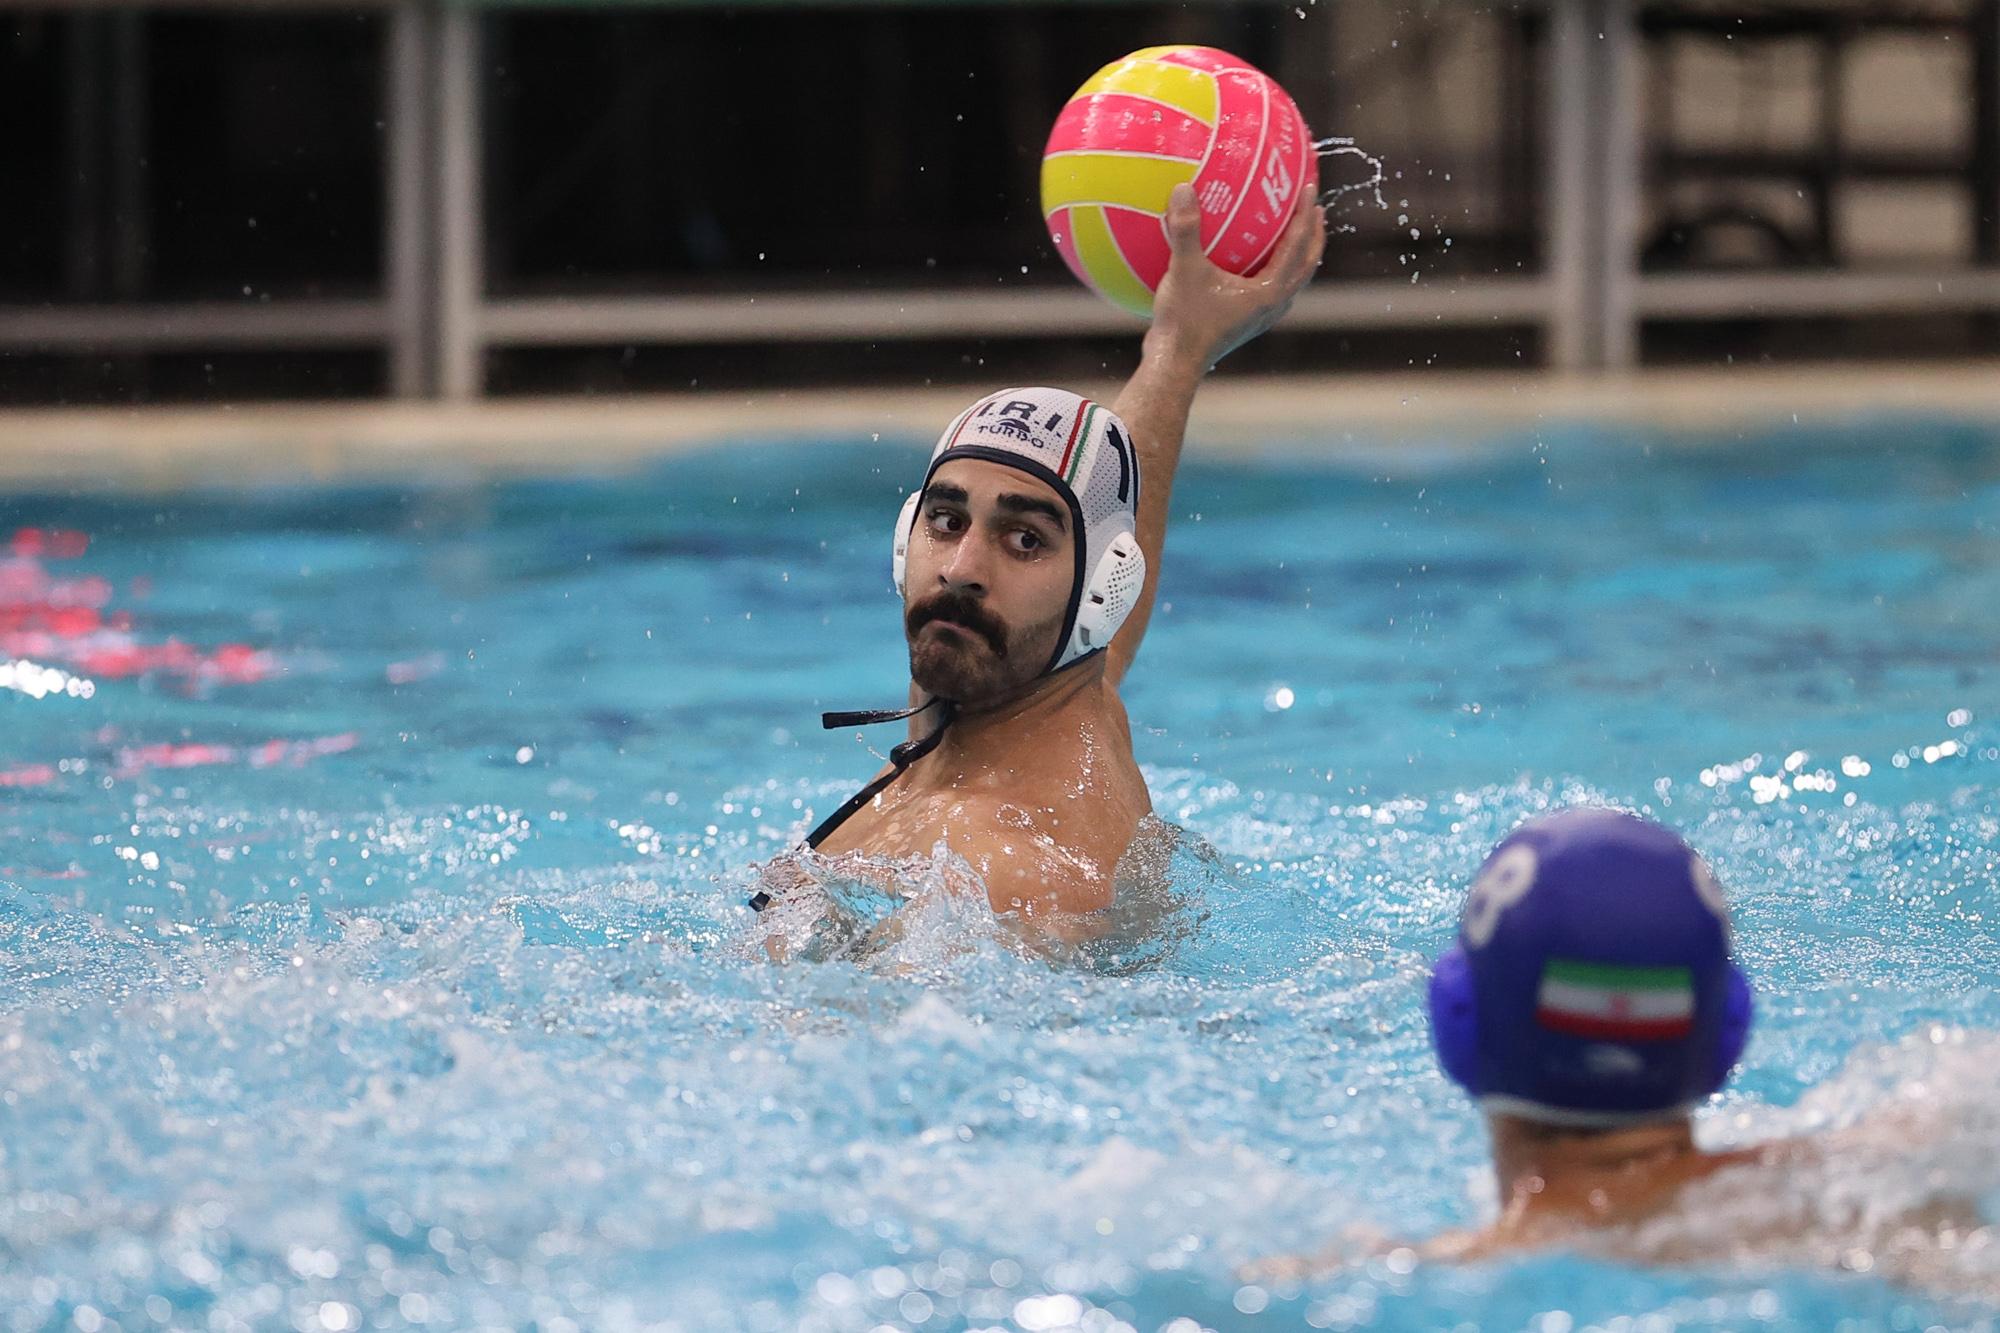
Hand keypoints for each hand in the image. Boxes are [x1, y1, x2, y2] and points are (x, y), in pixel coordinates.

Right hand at [1147, 183, 1325, 367]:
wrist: (1175, 363)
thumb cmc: (1184, 321)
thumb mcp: (1184, 270)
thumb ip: (1186, 229)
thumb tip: (1183, 187)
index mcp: (1270, 291)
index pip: (1298, 245)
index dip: (1305, 215)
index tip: (1309, 189)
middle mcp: (1274, 304)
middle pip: (1307, 265)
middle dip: (1314, 236)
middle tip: (1316, 210)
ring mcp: (1263, 315)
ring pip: (1292, 280)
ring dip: (1298, 255)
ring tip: (1295, 233)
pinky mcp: (1248, 321)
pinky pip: (1271, 288)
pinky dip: (1273, 268)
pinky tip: (1254, 258)